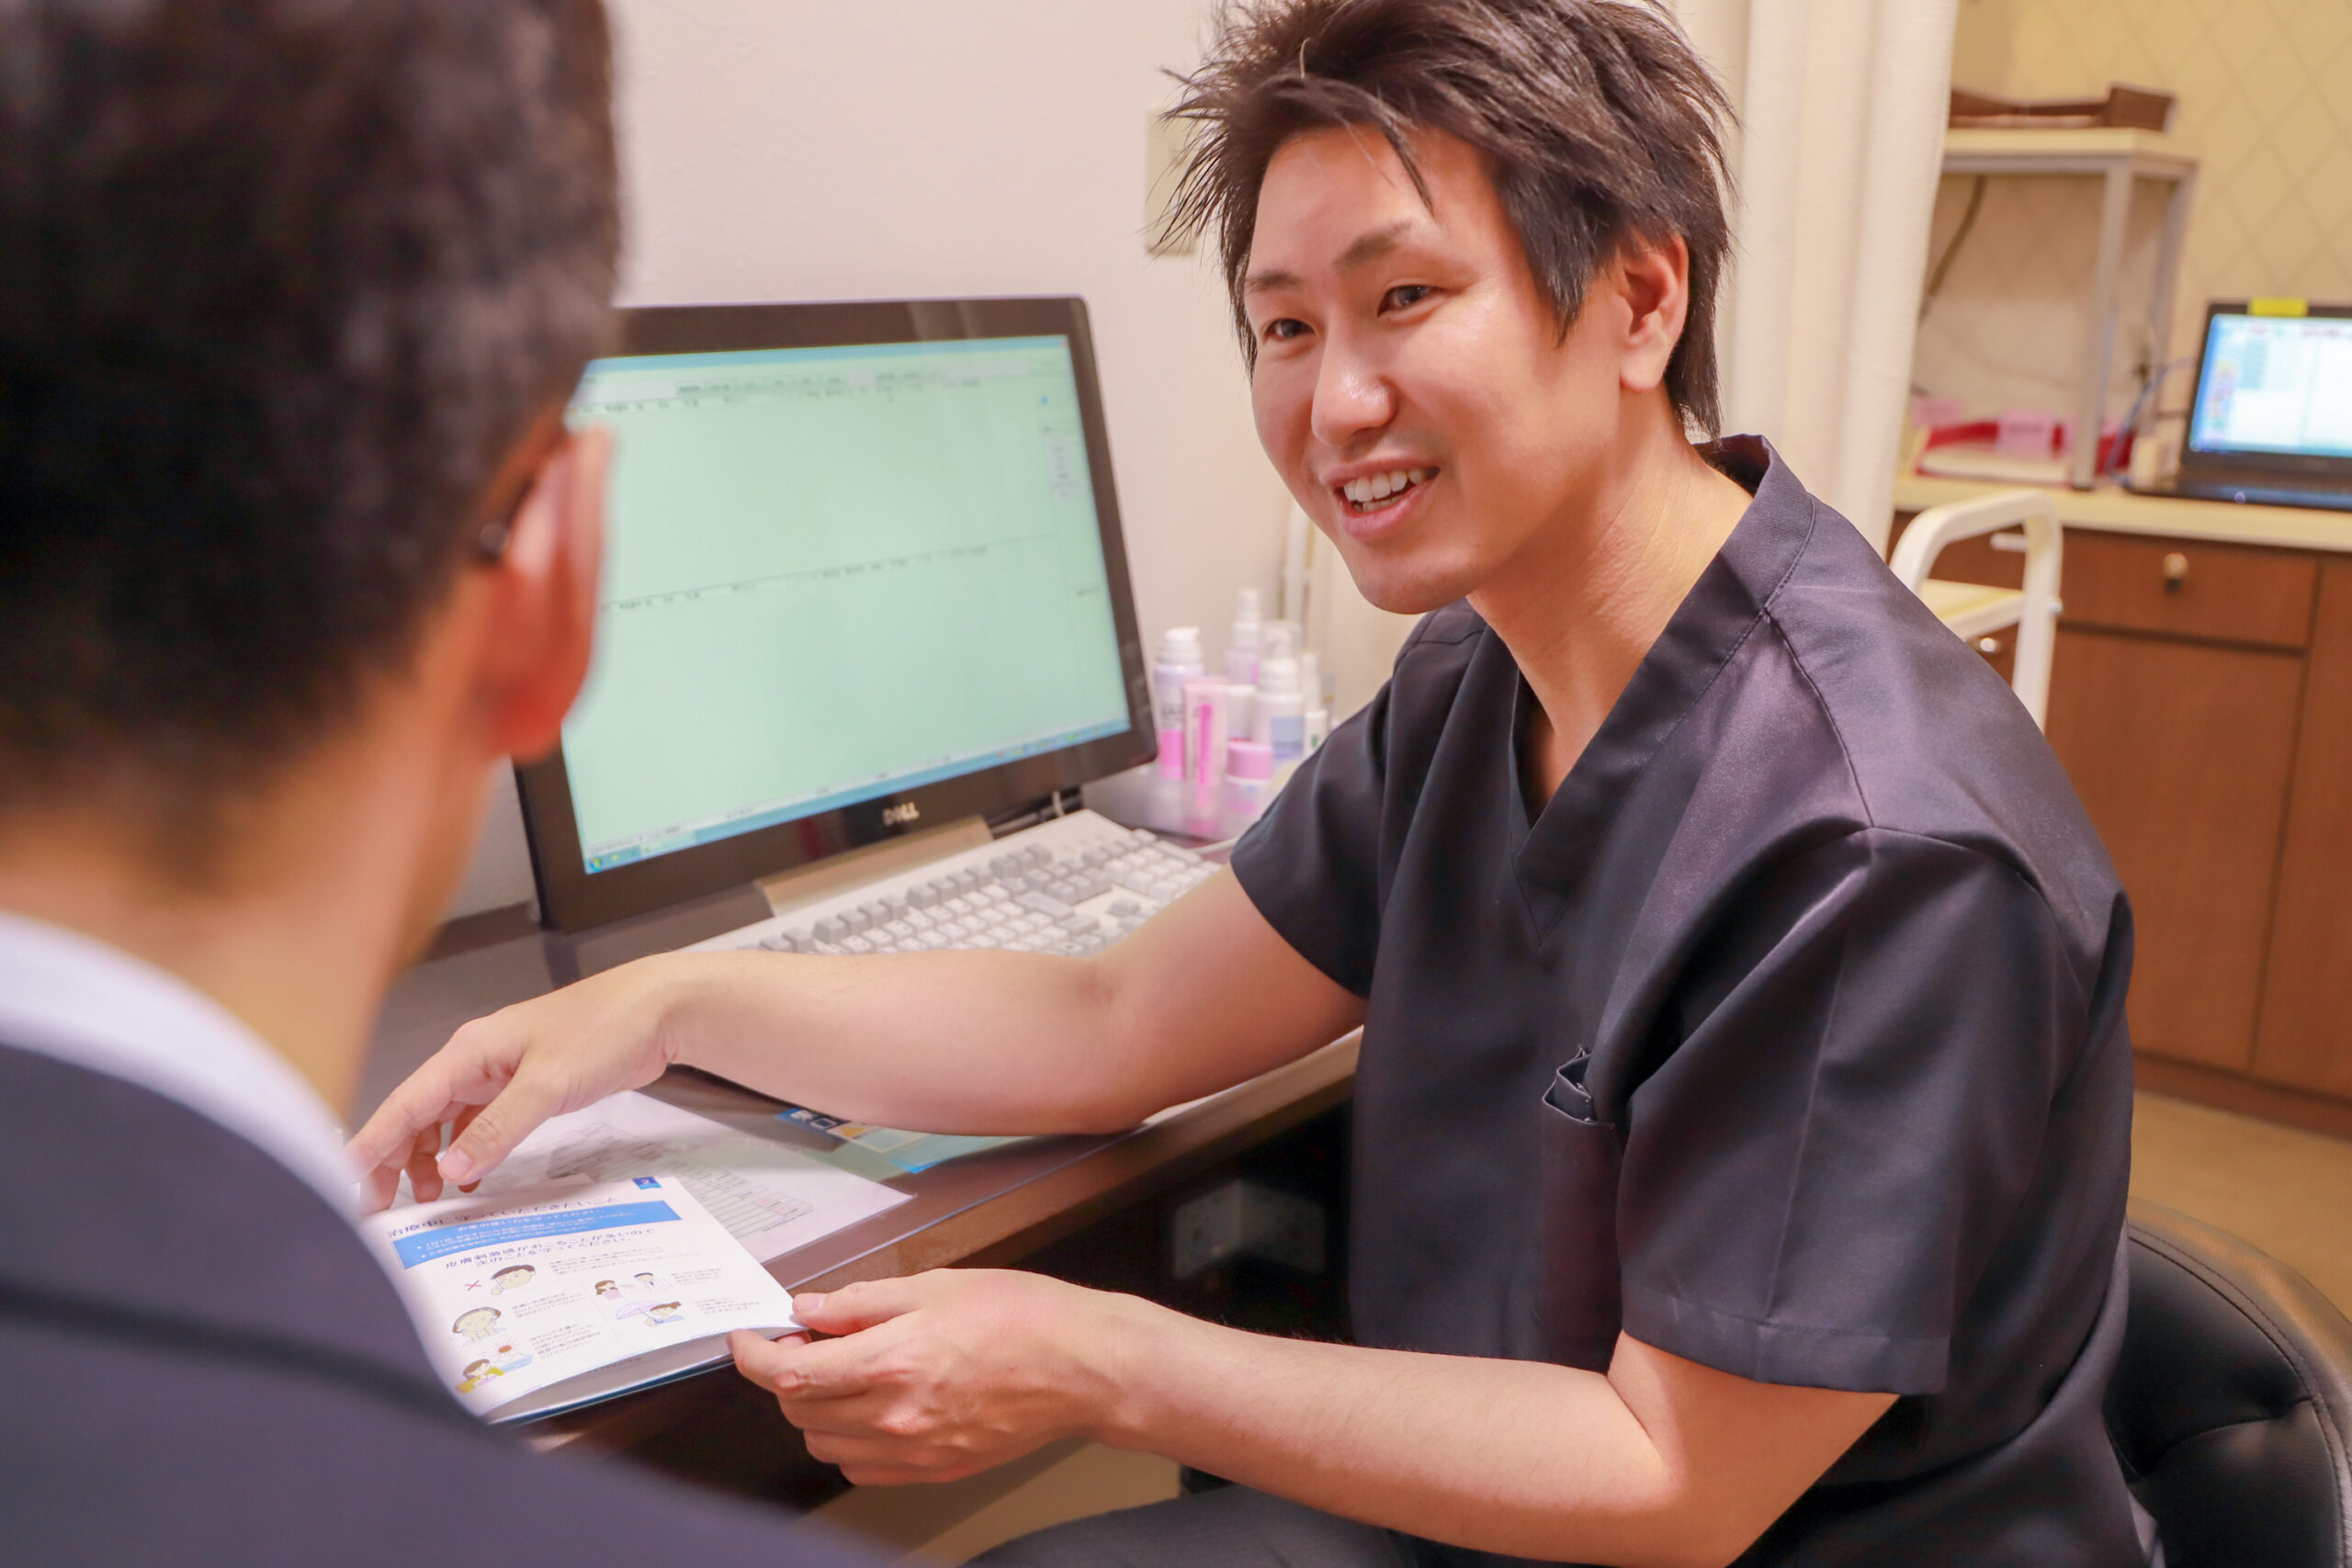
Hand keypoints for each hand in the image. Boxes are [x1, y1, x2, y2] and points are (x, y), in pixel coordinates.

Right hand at [347, 954, 695, 1210]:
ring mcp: (501, 1073)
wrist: (658, 1010)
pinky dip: (468, 1150)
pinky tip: (468, 1176)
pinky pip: (479, 1122)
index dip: (372, 1143)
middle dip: (393, 1159)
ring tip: (425, 1198)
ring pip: (445, 1121)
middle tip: (379, 1205)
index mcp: (469, 1052)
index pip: (404, 1103)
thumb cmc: (607, 1027)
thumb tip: (453, 1168)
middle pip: (416, 1115)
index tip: (347, 1179)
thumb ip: (498, 1128)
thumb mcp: (548, 1084)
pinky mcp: (526, 1085)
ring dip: (430, 1158)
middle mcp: (477, 1060)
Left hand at [730, 1270, 1146, 1485]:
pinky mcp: (935, 1468)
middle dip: (789, 1376)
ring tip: (846, 1371)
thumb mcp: (935, 1286)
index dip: (756, 1356)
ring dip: (817, 1408)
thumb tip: (810, 1309)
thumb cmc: (1024, 1318)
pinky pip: (864, 1466)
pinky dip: (851, 1439)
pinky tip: (874, 1405)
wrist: (1083, 1367)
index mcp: (893, 1362)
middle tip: (807, 1341)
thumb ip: (862, 1302)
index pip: (792, 1374)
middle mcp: (897, 1415)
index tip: (749, 1340)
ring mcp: (915, 1450)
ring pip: (825, 1443)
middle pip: (800, 1411)